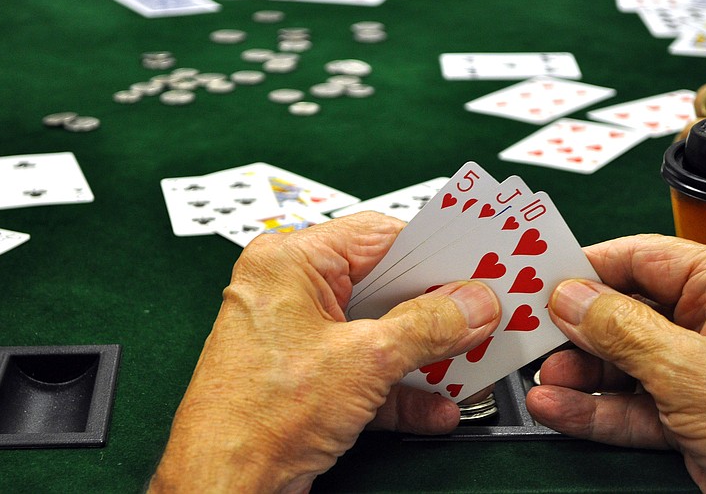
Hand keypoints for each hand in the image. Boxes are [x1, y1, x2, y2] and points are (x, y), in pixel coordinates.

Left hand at [149, 212, 501, 492]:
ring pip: (377, 332)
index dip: (431, 252)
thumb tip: (470, 304)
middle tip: (482, 310)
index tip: (476, 265)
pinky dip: (400, 390)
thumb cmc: (255, 417)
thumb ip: (427, 326)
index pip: (377, 236)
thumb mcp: (363, 360)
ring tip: (471, 358)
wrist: (223, 488)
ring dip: (424, 354)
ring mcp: (299, 338)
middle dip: (434, 308)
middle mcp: (290, 293)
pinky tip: (436, 407)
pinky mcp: (308, 379)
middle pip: (382, 286)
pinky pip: (365, 372)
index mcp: (289, 263)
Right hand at [526, 234, 705, 492]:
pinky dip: (598, 412)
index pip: (646, 259)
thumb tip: (572, 298)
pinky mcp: (698, 422)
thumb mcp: (696, 374)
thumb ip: (624, 331)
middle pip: (629, 313)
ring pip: (627, 365)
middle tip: (533, 336)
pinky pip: (636, 408)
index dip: (589, 266)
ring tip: (542, 381)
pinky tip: (561, 411)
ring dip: (580, 376)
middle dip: (578, 330)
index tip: (541, 277)